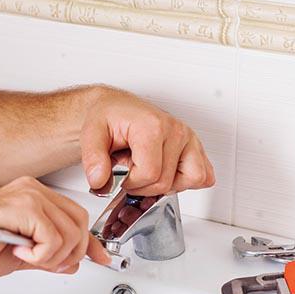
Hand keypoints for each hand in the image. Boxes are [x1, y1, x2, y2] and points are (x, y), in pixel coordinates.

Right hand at [0, 176, 111, 279]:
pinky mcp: (18, 206)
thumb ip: (49, 255)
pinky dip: (40, 254)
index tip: (99, 258)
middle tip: (47, 263)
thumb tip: (73, 262)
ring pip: (69, 232)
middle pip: (79, 223)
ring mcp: (25, 195)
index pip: (76, 215)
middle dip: (70, 253)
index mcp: (32, 195)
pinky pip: (51, 238)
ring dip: (52, 256)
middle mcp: (31, 189)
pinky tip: (18, 251)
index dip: (90, 242)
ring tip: (27, 256)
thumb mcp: (22, 255)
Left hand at [80, 87, 214, 195]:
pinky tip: (166, 172)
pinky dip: (185, 180)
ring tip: (148, 170)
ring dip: (167, 184)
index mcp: (153, 126)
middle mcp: (175, 130)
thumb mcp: (91, 133)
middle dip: (142, 185)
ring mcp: (188, 138)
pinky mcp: (195, 146)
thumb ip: (92, 159)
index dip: (130, 182)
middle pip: (166, 182)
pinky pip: (203, 175)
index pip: (150, 174)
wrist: (116, 108)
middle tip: (129, 169)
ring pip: (191, 180)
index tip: (119, 173)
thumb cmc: (108, 118)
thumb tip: (100, 181)